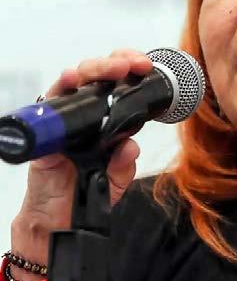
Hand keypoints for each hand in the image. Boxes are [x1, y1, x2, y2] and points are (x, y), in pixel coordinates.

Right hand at [9, 49, 152, 280]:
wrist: (58, 219)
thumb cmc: (86, 192)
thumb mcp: (116, 179)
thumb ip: (124, 163)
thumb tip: (130, 147)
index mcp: (107, 118)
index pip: (119, 82)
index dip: (132, 68)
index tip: (146, 67)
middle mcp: (86, 113)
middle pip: (99, 74)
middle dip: (117, 62)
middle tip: (133, 64)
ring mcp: (65, 117)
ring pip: (77, 79)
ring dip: (95, 68)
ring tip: (113, 67)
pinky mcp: (46, 128)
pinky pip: (50, 102)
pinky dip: (61, 86)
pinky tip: (71, 78)